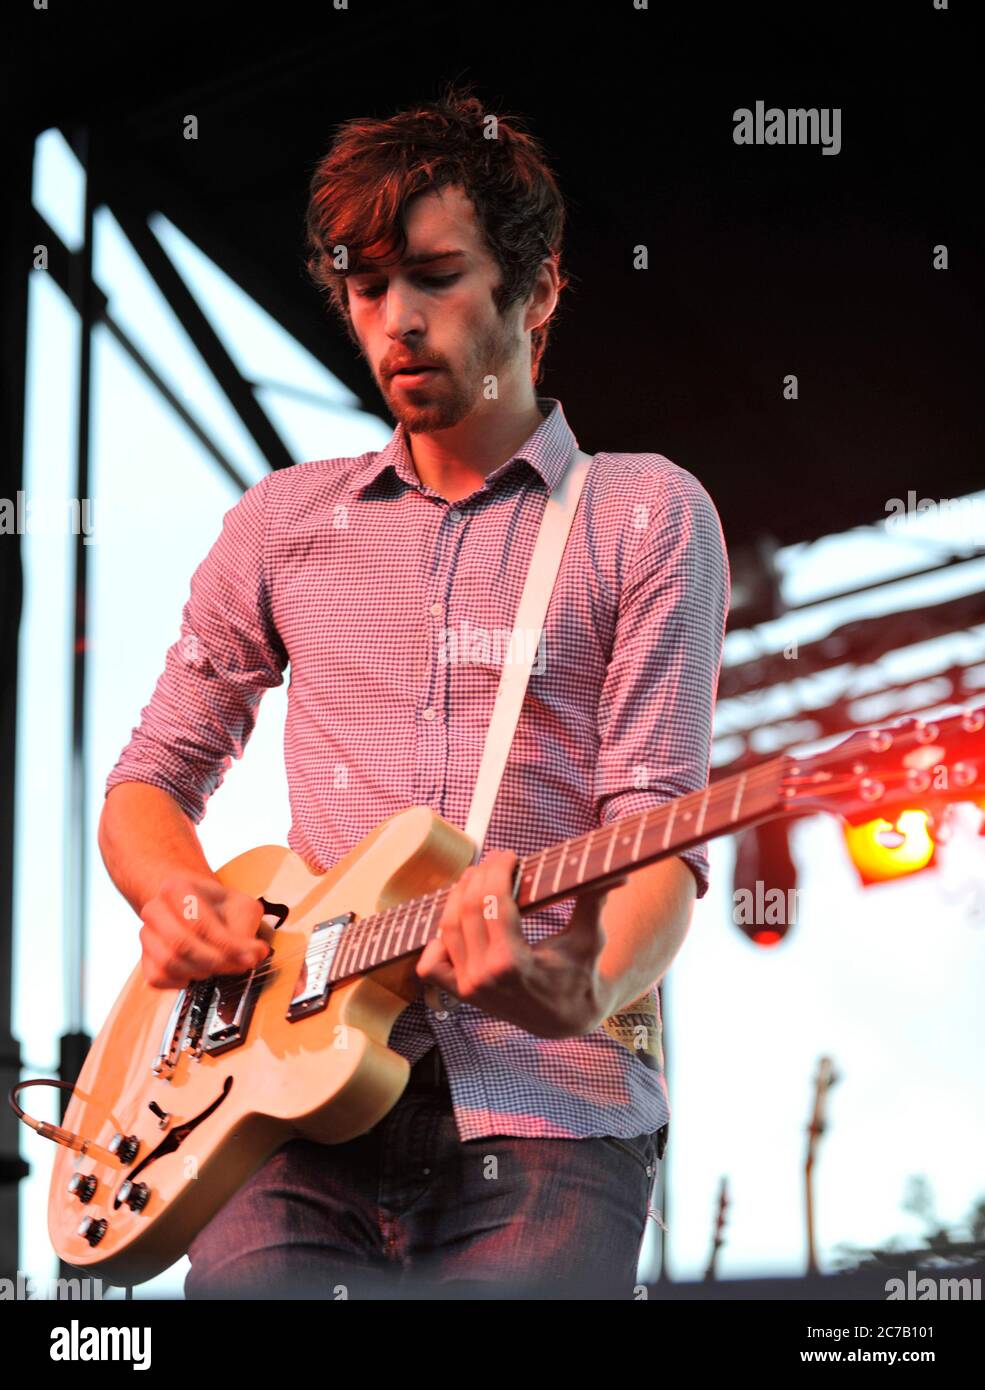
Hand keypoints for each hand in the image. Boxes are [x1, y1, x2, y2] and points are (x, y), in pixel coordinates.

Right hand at [139, 872, 271, 988]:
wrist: (195, 908)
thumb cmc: (220, 907)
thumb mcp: (241, 907)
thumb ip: (248, 930)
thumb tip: (255, 954)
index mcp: (176, 888)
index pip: (199, 923)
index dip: (227, 945)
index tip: (251, 957)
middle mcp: (154, 909)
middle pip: (180, 944)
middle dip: (215, 961)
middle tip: (239, 966)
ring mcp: (146, 934)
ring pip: (168, 963)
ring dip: (200, 971)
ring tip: (221, 966)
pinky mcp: (144, 958)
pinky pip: (157, 977)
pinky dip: (181, 982)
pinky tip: (199, 973)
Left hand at [415, 849, 624, 1037]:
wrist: (566, 1018)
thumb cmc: (580, 975)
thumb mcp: (589, 939)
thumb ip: (595, 902)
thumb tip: (618, 873)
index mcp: (512, 963)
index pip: (492, 902)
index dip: (497, 870)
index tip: (509, 855)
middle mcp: (484, 976)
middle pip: (466, 908)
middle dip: (479, 876)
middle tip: (496, 862)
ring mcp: (468, 987)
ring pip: (447, 928)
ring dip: (458, 896)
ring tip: (477, 879)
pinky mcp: (461, 993)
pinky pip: (431, 965)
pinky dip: (437, 940)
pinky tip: (459, 921)